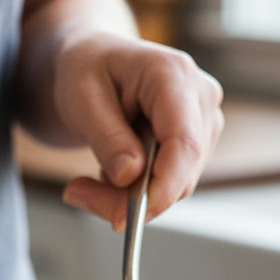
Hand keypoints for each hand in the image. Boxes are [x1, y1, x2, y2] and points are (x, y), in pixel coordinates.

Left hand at [54, 32, 223, 230]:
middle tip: (76, 193)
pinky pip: (171, 183)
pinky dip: (137, 190)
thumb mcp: (81, 98)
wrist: (94, 60)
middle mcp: (201, 96)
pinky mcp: (197, 141)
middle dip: (131, 198)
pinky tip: (112, 168)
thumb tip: (130, 177)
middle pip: (180, 173)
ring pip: (176, 186)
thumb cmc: (86, 69)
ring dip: (128, 196)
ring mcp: (204, 120)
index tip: (126, 218)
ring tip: (90, 175)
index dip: (162, 188)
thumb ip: (106, 138)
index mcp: (173, 74)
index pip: (184, 143)